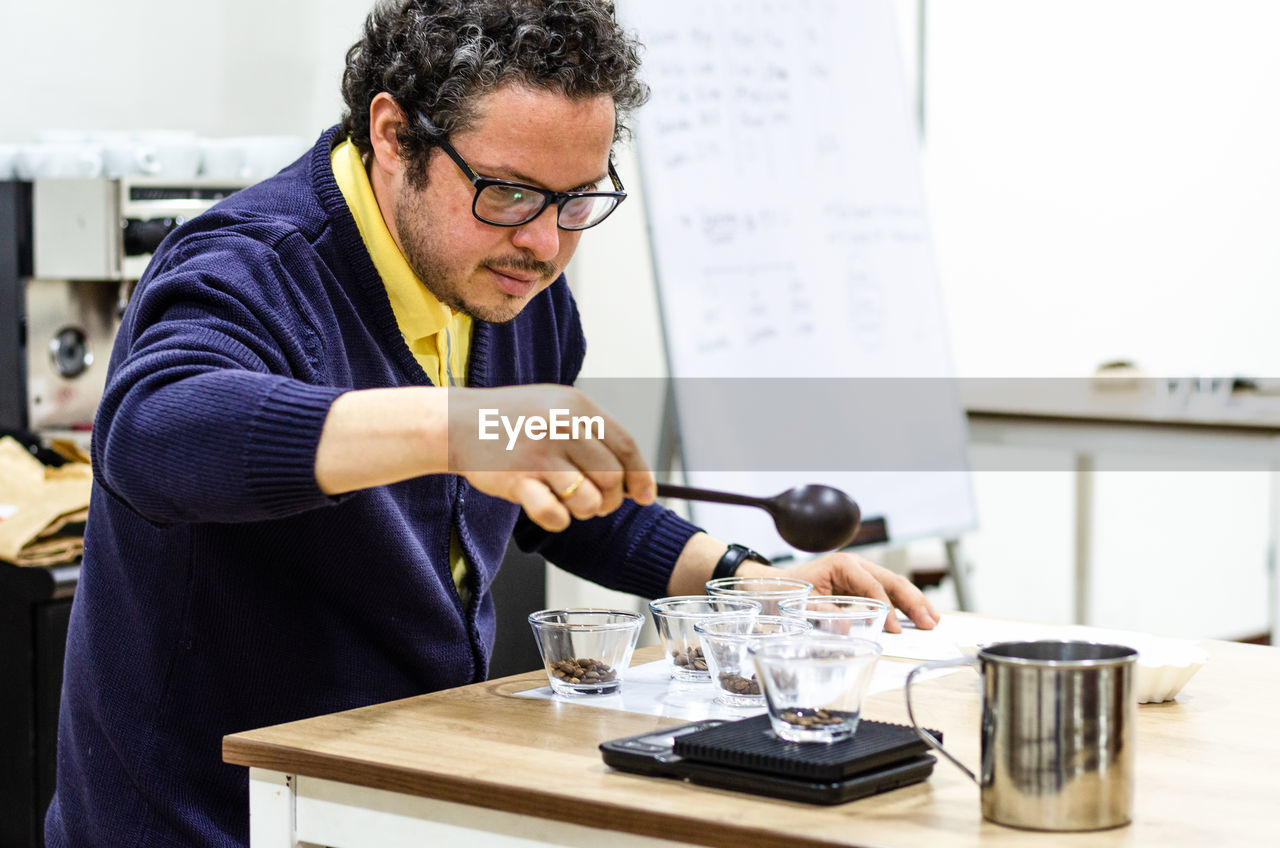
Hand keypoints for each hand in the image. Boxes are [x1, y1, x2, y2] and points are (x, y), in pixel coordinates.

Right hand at [448, 385, 655, 531]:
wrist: (457, 423)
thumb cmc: (512, 419)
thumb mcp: (556, 409)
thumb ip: (592, 435)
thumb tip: (632, 478)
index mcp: (576, 407)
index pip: (626, 446)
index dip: (641, 476)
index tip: (646, 497)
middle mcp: (562, 427)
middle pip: (612, 478)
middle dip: (612, 499)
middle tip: (598, 504)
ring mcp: (539, 455)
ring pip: (590, 501)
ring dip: (586, 511)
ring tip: (569, 502)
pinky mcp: (517, 481)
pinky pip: (556, 516)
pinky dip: (558, 520)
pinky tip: (548, 509)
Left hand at [758, 551, 938, 632]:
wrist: (772, 586)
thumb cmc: (786, 591)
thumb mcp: (803, 603)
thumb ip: (826, 614)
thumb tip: (850, 628)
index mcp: (843, 564)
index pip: (873, 587)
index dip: (886, 609)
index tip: (895, 629)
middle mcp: (855, 565)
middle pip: (892, 582)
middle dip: (913, 602)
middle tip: (930, 622)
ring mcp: (860, 574)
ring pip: (894, 586)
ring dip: (914, 602)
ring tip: (933, 620)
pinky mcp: (860, 585)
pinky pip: (887, 593)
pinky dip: (903, 605)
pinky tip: (917, 616)